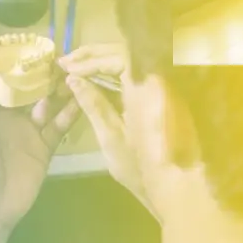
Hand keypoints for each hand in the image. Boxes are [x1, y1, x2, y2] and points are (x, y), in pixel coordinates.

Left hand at [0, 64, 79, 230]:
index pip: (4, 81)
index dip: (17, 64)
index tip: (32, 45)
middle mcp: (11, 117)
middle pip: (30, 90)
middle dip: (45, 74)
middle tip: (65, 55)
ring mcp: (30, 132)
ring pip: (49, 105)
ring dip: (61, 90)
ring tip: (79, 72)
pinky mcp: (46, 148)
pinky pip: (60, 127)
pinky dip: (71, 114)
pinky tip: (84, 99)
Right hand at [58, 44, 151, 209]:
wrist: (177, 187)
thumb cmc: (141, 165)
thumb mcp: (110, 135)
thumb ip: (92, 103)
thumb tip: (72, 79)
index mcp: (148, 86)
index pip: (118, 56)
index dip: (90, 59)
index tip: (65, 67)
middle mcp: (160, 81)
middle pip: (126, 55)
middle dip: (94, 57)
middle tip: (66, 61)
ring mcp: (165, 90)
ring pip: (132, 66)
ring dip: (103, 66)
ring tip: (76, 70)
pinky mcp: (164, 101)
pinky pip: (138, 80)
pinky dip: (116, 79)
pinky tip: (96, 84)